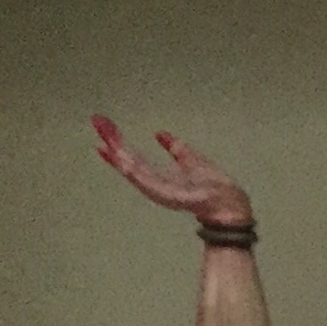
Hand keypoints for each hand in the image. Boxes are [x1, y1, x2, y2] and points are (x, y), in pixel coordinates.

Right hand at [91, 116, 251, 227]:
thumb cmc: (214, 186)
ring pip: (132, 169)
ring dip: (117, 152)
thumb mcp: (192, 161)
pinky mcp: (166, 195)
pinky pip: (146, 181)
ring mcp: (159, 191)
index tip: (103, 129)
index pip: (134, 158)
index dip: (117, 144)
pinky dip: (131, 170)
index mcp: (160, 177)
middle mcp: (156, 184)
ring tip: (103, 135)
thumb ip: (176, 149)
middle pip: (128, 160)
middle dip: (112, 141)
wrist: (230, 204)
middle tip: (97, 121)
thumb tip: (159, 133)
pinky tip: (120, 158)